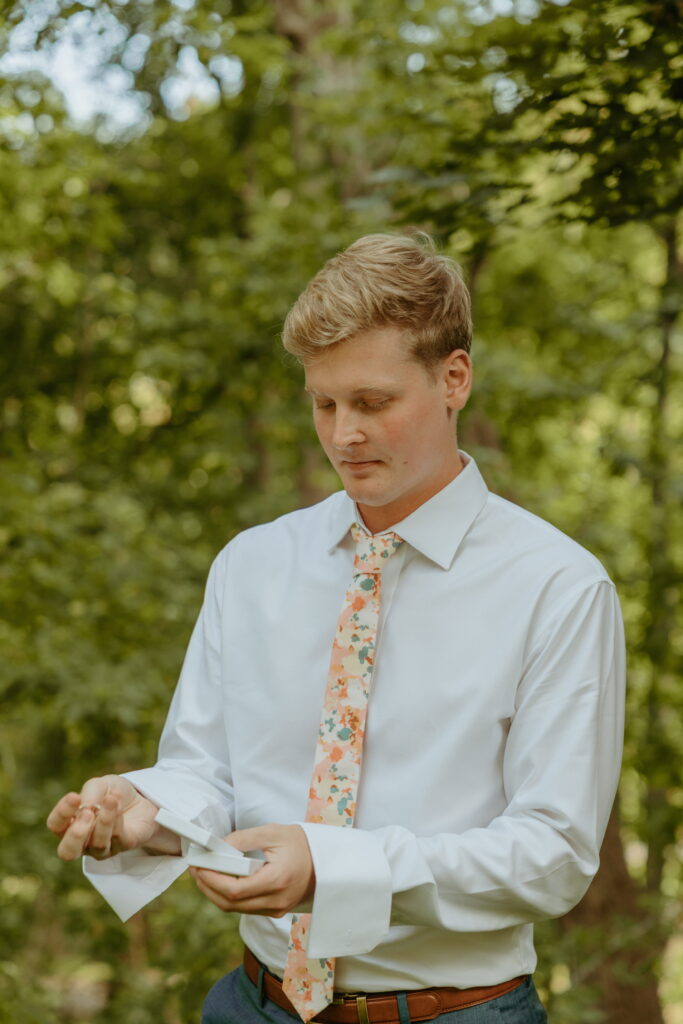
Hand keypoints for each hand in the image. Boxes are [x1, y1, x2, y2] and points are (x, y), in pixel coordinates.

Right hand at [46, 775, 180, 860]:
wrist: (142, 797)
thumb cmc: (113, 794)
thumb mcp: (100, 785)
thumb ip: (90, 793)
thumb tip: (85, 806)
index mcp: (70, 825)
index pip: (55, 825)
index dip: (62, 812)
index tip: (75, 796)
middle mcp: (83, 842)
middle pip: (67, 851)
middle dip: (76, 834)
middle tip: (87, 813)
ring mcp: (103, 848)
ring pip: (97, 845)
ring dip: (104, 821)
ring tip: (110, 800)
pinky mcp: (124, 846)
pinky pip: (118, 838)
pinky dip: (117, 820)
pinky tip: (117, 804)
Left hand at [190, 824, 314, 917]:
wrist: (327, 861)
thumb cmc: (301, 843)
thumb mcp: (272, 832)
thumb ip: (243, 839)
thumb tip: (218, 847)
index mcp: (276, 880)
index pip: (233, 890)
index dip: (211, 879)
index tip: (198, 865)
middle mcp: (276, 901)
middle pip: (230, 904)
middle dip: (207, 887)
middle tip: (196, 869)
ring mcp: (276, 909)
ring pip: (235, 909)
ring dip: (216, 893)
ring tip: (205, 873)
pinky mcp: (275, 911)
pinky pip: (245, 908)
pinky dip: (230, 897)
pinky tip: (222, 881)